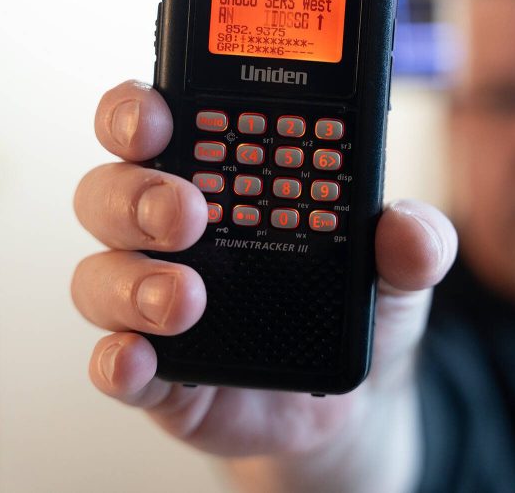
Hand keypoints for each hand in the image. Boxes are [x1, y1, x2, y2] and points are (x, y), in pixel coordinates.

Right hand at [72, 80, 456, 489]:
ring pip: (99, 275)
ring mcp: (156, 301)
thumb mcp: (399, 264)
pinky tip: (139, 359)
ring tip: (186, 297)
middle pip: (110, 190)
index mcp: (221, 181)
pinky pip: (111, 363)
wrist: (354, 402)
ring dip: (132, 279)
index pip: (155, 124)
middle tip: (187, 212)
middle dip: (136, 192)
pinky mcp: (158, 373)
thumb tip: (409, 230)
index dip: (138, 110)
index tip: (158, 115)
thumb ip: (415, 239)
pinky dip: (116, 360)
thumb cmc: (354, 304)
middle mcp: (171, 233)